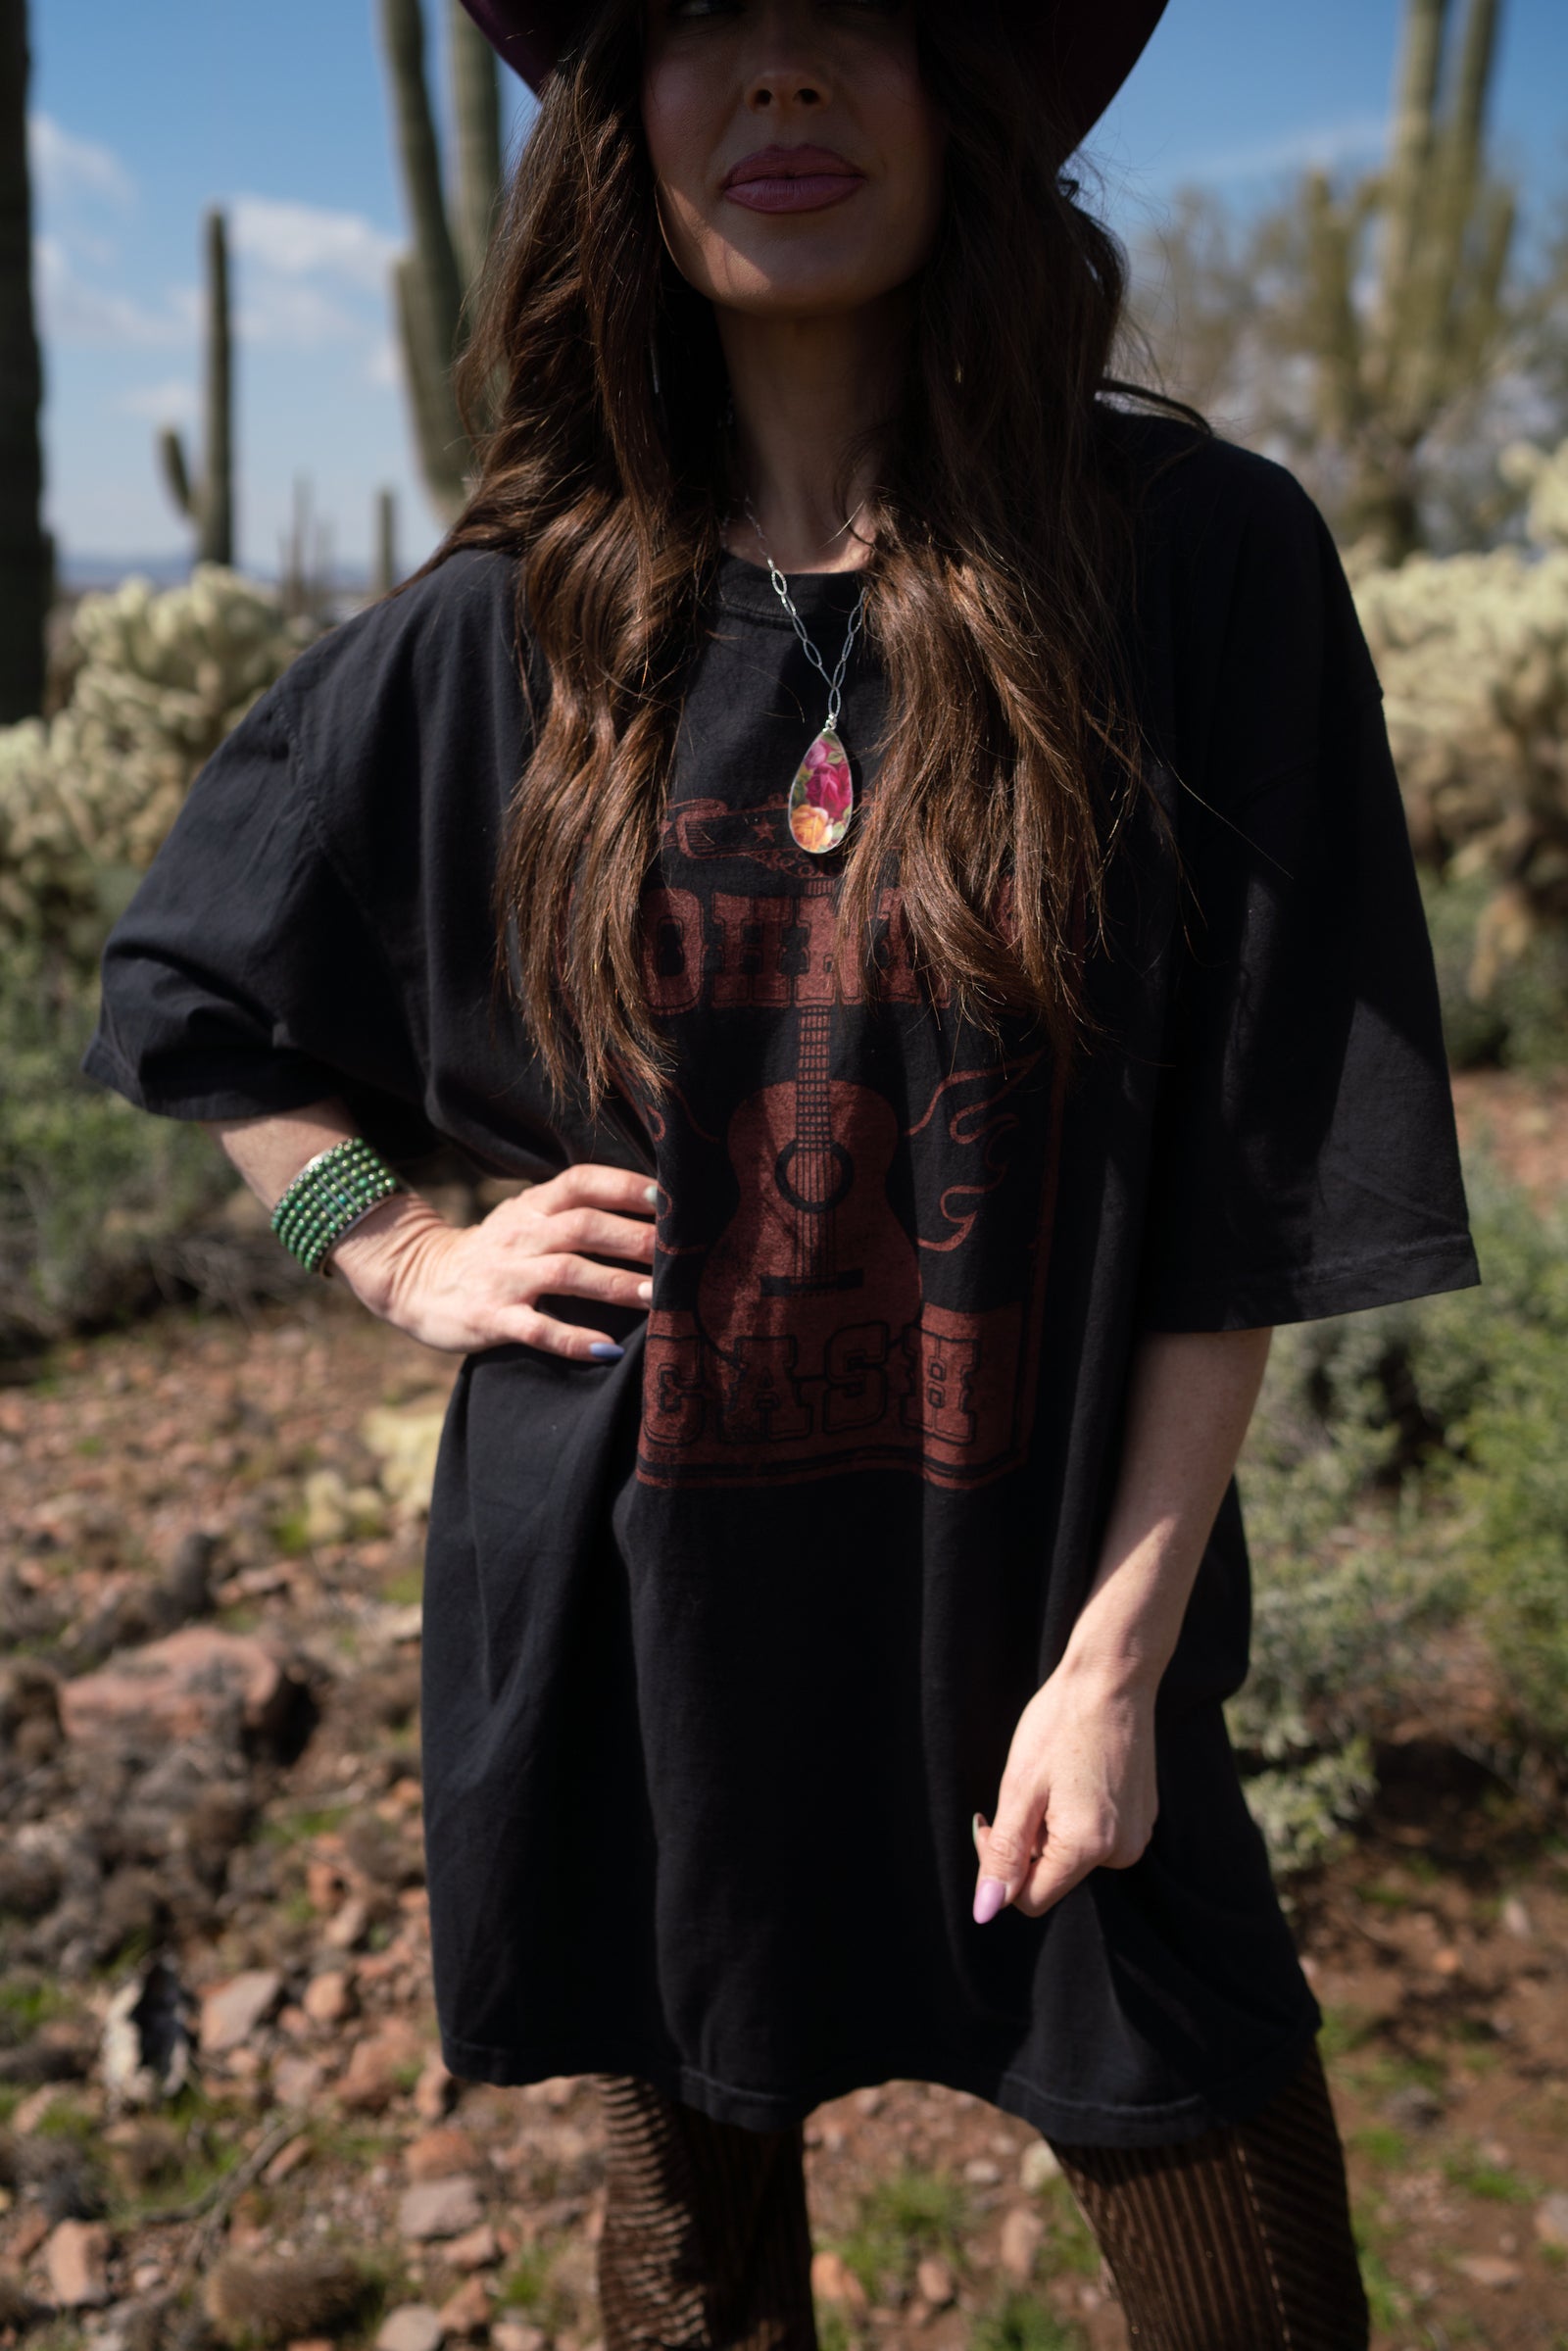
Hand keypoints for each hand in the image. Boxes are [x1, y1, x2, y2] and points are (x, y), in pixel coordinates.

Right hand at [326, 1163, 657, 1357]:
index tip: (670, 1198)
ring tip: (658, 1298)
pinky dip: (573, 1339)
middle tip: (681, 1253)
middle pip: (584, 1226)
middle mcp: (521, 1234)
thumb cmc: (495, 1252)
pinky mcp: (492, 1318)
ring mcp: (505, 1276)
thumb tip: (650, 1210)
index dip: (625, 1186)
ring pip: (567, 1273)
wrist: (418, 1282)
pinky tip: (607, 1350)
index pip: (582, 1182)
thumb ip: (573, 1212)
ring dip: (615, 1284)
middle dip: (635, 1238)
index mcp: (532, 1205)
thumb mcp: (526, 1219)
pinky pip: (537, 1329)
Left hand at [971, 1658, 1158, 1922]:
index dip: (1000, 1869)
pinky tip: (1077, 1773)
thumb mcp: (1020, 1788)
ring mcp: (1139, 1834)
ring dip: (1051, 1829)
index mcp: (1089, 1848)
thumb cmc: (1060, 1725)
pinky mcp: (1144, 1816)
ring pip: (1074, 1856)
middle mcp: (1122, 1852)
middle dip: (1027, 1844)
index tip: (992, 1820)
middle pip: (1053, 1876)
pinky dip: (1077, 1815)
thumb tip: (986, 1912)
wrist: (1113, 1677)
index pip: (1029, 1899)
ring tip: (1054, 1778)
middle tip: (1023, 1790)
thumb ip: (1003, 1855)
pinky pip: (1098, 1836)